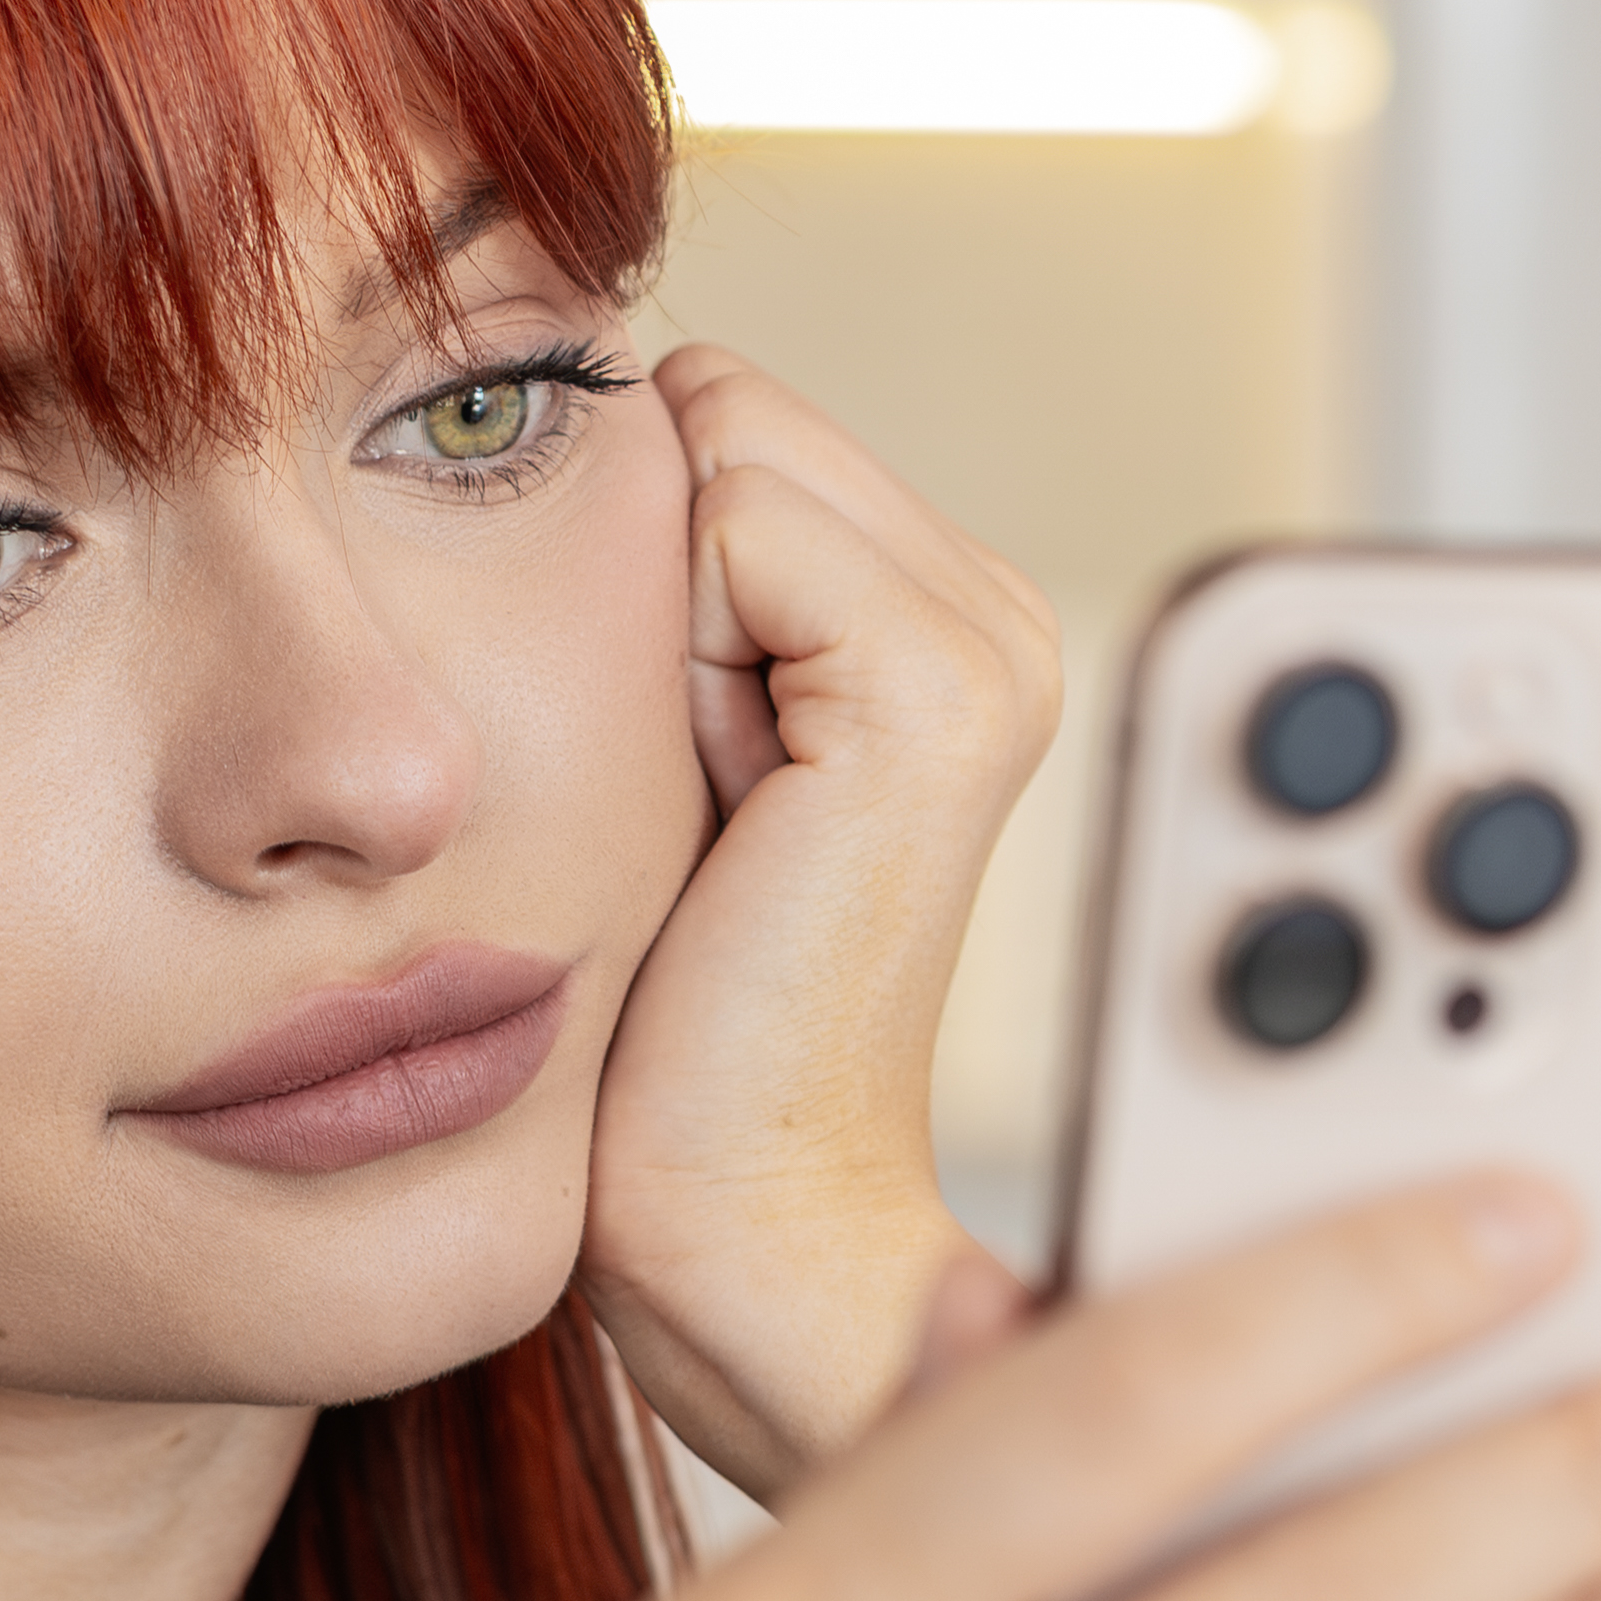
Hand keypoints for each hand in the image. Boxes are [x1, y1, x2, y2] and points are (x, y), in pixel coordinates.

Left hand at [581, 344, 1062, 1499]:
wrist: (740, 1214)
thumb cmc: (671, 1014)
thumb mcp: (673, 742)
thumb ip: (683, 575)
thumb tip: (596, 387)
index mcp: (960, 618)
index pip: (730, 419)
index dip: (650, 570)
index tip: (690, 765)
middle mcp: (1005, 614)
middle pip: (725, 411)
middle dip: (657, 578)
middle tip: (700, 791)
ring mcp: (989, 647)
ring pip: (722, 451)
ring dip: (658, 621)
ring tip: (714, 805)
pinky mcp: (930, 693)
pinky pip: (732, 518)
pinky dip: (676, 651)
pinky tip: (724, 801)